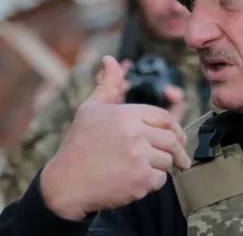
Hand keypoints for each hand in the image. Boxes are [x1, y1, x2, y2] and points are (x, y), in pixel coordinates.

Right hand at [40, 56, 190, 220]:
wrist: (65, 184)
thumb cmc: (78, 145)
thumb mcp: (91, 110)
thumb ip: (108, 85)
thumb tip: (111, 60)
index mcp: (126, 115)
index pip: (165, 117)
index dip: (173, 127)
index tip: (177, 136)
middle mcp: (135, 134)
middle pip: (171, 139)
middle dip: (173, 149)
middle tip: (175, 157)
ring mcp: (139, 158)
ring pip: (168, 160)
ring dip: (160, 166)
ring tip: (143, 167)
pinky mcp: (141, 180)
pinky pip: (161, 179)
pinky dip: (153, 182)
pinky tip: (136, 180)